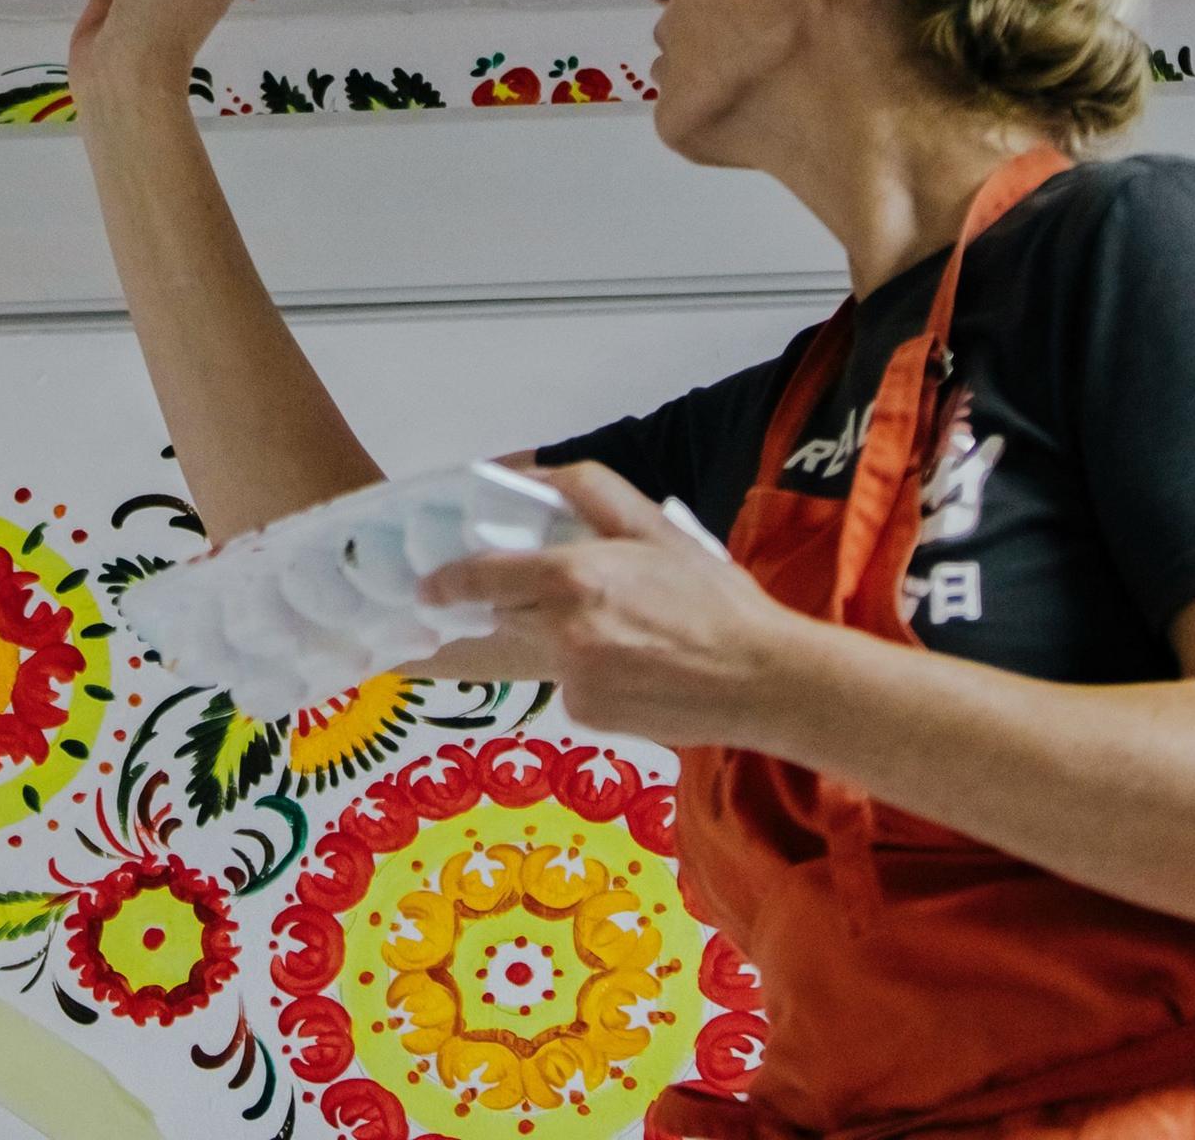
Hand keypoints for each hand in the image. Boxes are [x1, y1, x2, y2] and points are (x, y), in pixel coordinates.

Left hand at [418, 465, 810, 749]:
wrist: (763, 680)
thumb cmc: (714, 598)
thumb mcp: (657, 527)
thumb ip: (592, 493)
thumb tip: (534, 476)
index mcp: (573, 579)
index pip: (483, 579)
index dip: (450, 581)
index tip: (431, 586)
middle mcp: (562, 633)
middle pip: (508, 614)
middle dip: (519, 602)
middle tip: (562, 595)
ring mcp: (572, 681)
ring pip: (540, 650)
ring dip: (559, 637)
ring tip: (622, 633)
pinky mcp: (588, 717)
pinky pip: (568, 687)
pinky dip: (586, 674)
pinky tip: (634, 668)